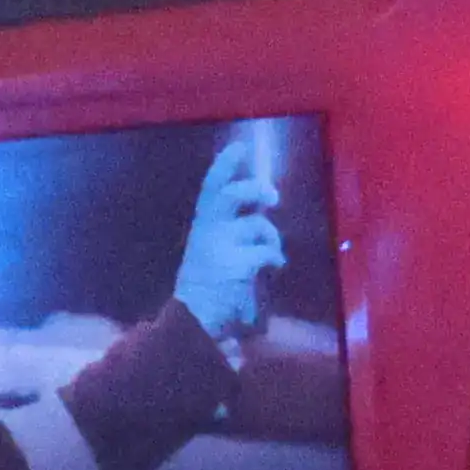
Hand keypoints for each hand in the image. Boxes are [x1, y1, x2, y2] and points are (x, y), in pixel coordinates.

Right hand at [171, 134, 289, 341]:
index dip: (224, 166)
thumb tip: (261, 208)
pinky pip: (267, 252)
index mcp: (201, 227)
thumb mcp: (210, 252)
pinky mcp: (237, 264)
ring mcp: (221, 247)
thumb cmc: (205, 288)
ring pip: (257, 226)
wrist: (194, 322)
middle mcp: (207, 231)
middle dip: (253, 190)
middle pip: (230, 196)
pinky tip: (274, 267)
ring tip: (272, 253)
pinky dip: (275, 258)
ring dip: (271, 238)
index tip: (239, 147)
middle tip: (271, 196)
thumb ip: (230, 230)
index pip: (210, 188)